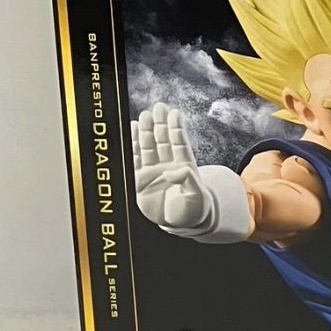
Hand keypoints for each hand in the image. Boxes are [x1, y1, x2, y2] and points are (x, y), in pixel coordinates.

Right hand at [133, 103, 212, 231]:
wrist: (181, 223)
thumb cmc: (194, 208)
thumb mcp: (196, 195)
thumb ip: (188, 181)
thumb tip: (173, 172)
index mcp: (184, 165)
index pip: (179, 143)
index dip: (176, 128)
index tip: (174, 113)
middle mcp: (168, 165)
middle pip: (163, 140)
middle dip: (160, 124)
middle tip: (158, 107)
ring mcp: (154, 171)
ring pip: (149, 147)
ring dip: (147, 131)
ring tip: (145, 115)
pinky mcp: (141, 181)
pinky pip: (136, 160)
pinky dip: (134, 146)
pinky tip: (134, 131)